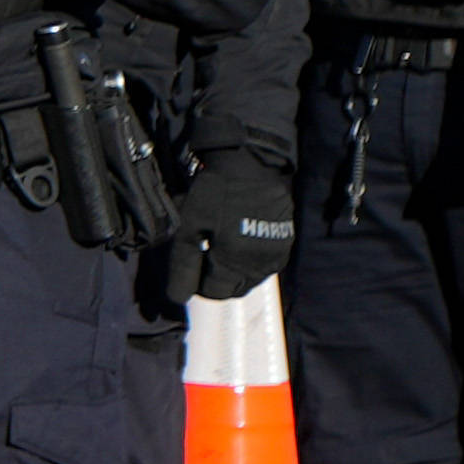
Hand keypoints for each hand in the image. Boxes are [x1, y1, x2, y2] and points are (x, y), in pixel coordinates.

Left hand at [177, 157, 295, 301]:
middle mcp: (260, 266)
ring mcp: (276, 256)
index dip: (198, 282)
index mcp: (235, 263)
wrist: (252, 165)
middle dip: (216, 280)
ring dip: (234, 273)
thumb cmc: (215, 194)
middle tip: (204, 256)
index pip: (214, 293)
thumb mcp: (189, 228)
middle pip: (234, 290)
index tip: (192, 264)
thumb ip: (184, 266)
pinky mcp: (285, 243)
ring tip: (221, 246)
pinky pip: (264, 266)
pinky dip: (250, 262)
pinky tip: (239, 242)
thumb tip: (179, 298)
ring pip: (250, 280)